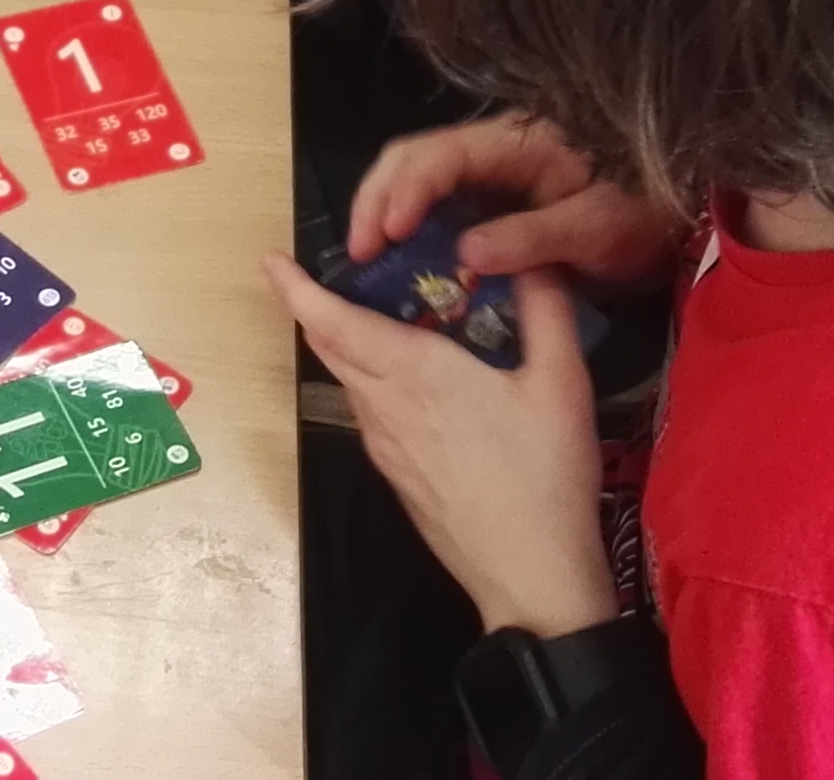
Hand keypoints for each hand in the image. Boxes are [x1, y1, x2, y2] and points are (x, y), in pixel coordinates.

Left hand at [267, 257, 616, 636]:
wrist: (529, 576)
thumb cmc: (544, 477)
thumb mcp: (562, 384)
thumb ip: (546, 311)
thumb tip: (532, 257)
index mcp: (414, 374)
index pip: (336, 322)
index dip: (298, 289)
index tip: (272, 261)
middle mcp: (385, 407)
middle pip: (331, 347)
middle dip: (318, 306)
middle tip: (332, 271)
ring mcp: (385, 446)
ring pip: (350, 380)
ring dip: (349, 343)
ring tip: (382, 313)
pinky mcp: (397, 474)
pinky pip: (371, 411)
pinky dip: (373, 378)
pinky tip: (415, 377)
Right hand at [351, 115, 684, 282]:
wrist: (674, 209)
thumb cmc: (642, 209)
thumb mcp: (598, 226)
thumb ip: (536, 236)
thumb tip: (467, 253)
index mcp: (516, 144)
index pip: (441, 154)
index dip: (406, 191)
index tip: (386, 236)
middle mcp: (492, 149)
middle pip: (412, 159)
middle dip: (377, 201)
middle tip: (358, 255)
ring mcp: (487, 173)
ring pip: (415, 180)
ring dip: (385, 215)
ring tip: (367, 262)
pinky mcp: (490, 200)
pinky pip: (436, 207)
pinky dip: (409, 232)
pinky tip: (401, 268)